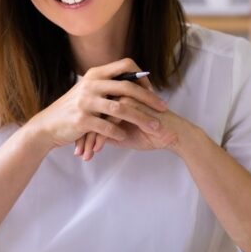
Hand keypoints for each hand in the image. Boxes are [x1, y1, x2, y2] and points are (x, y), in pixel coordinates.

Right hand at [26, 58, 168, 155]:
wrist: (47, 126)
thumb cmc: (72, 110)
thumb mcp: (88, 91)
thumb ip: (107, 86)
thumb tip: (132, 83)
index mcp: (95, 74)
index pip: (125, 65)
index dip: (141, 76)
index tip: (151, 90)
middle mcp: (91, 84)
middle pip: (128, 87)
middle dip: (149, 99)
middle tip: (164, 109)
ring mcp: (85, 102)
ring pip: (121, 108)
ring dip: (141, 118)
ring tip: (154, 127)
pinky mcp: (82, 120)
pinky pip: (107, 126)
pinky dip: (119, 132)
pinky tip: (127, 137)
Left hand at [77, 95, 193, 158]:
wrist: (173, 135)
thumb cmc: (150, 135)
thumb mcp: (123, 136)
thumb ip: (107, 133)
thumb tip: (90, 140)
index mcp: (116, 99)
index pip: (92, 114)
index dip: (84, 132)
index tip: (78, 148)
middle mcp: (118, 95)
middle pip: (92, 115)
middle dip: (82, 135)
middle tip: (77, 153)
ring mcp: (123, 98)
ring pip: (97, 118)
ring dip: (89, 138)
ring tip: (85, 155)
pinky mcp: (129, 105)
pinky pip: (108, 122)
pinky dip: (101, 137)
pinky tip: (96, 150)